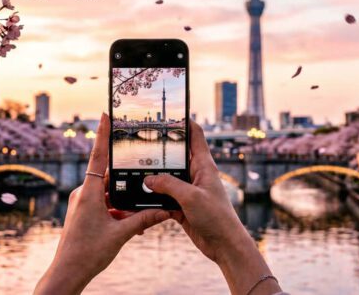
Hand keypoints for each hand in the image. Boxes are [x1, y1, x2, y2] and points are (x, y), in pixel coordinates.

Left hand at [34, 113, 169, 294]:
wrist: (67, 273)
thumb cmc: (89, 253)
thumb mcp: (121, 234)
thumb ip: (143, 219)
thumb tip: (165, 209)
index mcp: (89, 192)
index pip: (98, 156)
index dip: (104, 134)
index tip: (106, 114)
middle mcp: (83, 193)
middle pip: (109, 177)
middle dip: (128, 181)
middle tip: (144, 175)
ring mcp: (82, 203)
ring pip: (108, 193)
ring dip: (124, 201)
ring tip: (140, 215)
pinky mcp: (82, 213)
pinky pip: (103, 204)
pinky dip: (117, 210)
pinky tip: (130, 222)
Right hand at [144, 121, 282, 294]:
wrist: (224, 246)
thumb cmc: (217, 218)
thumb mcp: (191, 198)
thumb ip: (168, 185)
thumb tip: (148, 178)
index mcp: (204, 165)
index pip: (195, 134)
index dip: (183, 121)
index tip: (167, 112)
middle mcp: (196, 174)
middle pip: (176, 154)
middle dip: (160, 147)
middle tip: (141, 138)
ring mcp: (188, 189)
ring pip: (167, 176)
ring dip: (153, 174)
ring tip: (134, 165)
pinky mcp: (182, 205)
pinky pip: (164, 195)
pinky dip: (153, 195)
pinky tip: (138, 193)